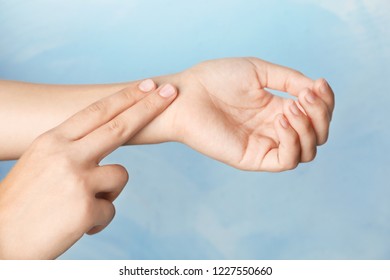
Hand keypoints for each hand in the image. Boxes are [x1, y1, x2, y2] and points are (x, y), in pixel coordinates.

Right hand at [0, 81, 177, 258]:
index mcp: (52, 141)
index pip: (97, 112)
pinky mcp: (86, 208)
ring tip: (77, 207)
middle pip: (120, 126)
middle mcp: (66, 155)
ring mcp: (77, 180)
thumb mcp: (41, 162)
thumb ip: (72, 147)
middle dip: (149, 107)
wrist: (1, 241)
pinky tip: (73, 225)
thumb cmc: (22, 203)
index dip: (125, 97)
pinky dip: (97, 220)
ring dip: (107, 193)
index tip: (147, 84)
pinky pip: (110, 209)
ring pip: (120, 176)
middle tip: (170, 91)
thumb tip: (104, 136)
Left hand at [150, 57, 333, 170]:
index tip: (319, 84)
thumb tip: (317, 88)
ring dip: (309, 128)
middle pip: (317, 135)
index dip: (325, 101)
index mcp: (276, 109)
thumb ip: (290, 80)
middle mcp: (273, 129)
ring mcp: (264, 145)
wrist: (186, 94)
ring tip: (293, 107)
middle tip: (306, 96)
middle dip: (320, 115)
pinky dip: (293, 141)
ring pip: (307, 151)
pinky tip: (281, 120)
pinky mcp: (252, 158)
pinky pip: (286, 160)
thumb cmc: (215, 79)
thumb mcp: (259, 71)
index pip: (315, 114)